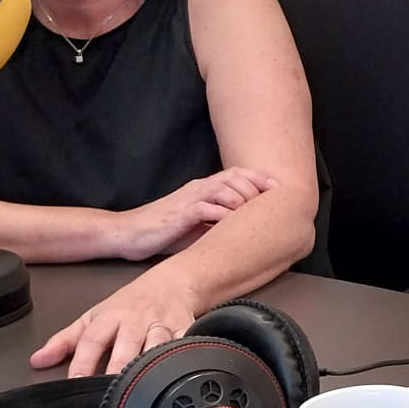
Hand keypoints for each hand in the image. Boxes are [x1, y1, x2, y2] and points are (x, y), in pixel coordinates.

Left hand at [30, 271, 203, 377]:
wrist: (173, 283)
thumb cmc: (130, 304)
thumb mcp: (94, 316)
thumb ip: (65, 341)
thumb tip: (37, 361)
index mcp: (110, 318)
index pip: (92, 341)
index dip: (83, 363)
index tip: (76, 383)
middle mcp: (135, 322)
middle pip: (126, 348)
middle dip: (119, 371)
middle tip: (111, 397)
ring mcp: (161, 326)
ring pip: (157, 347)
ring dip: (150, 367)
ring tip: (143, 392)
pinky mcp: (185, 330)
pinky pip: (185, 346)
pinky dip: (182, 358)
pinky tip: (179, 375)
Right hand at [110, 167, 277, 260]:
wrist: (127, 234)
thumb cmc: (163, 231)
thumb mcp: (196, 224)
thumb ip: (217, 220)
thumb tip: (245, 230)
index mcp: (203, 188)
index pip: (237, 174)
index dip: (259, 179)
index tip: (280, 190)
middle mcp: (198, 188)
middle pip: (235, 177)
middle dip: (256, 189)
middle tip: (270, 207)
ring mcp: (189, 199)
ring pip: (224, 189)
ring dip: (242, 201)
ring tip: (253, 217)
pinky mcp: (180, 214)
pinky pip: (207, 208)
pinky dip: (223, 215)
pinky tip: (233, 226)